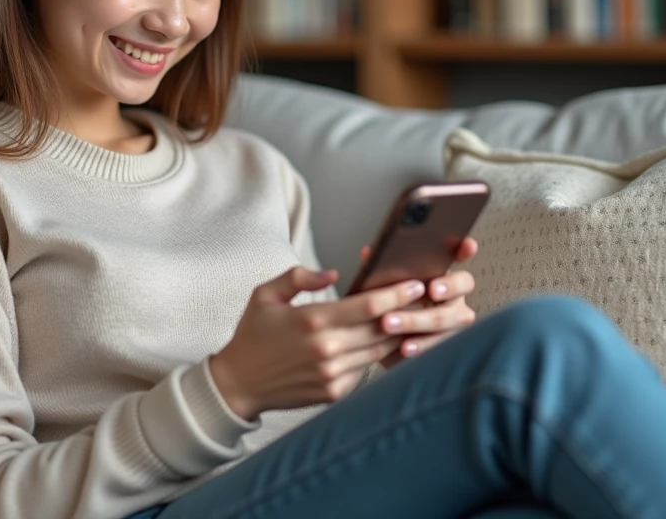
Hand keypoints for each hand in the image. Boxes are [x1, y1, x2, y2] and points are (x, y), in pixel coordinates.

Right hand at [208, 266, 427, 420]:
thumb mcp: (265, 295)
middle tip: (426, 298)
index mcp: (312, 320)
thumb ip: (298, 277)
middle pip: (382, 328)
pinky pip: (366, 370)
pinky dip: (377, 356)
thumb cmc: (252, 335)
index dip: (397, 294)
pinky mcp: (334, 392)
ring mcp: (332, 373)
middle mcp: (327, 349)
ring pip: (379, 351)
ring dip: (399, 335)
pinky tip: (387, 343)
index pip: (368, 305)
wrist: (238, 383)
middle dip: (407, 312)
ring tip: (415, 318)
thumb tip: (333, 273)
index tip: (416, 284)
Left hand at [357, 238, 478, 367]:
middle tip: (430, 289)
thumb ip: (379, 271)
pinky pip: (440, 344)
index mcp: (438, 274)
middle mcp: (453, 296)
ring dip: (419, 320)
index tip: (466, 246)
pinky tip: (405, 346)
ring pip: (449, 318)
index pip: (459, 256)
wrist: (379, 348)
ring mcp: (454, 322)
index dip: (465, 249)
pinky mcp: (446, 345)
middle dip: (447, 286)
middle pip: (463, 285)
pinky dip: (421, 345)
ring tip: (391, 322)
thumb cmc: (386, 311)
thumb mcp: (381, 289)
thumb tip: (369, 254)